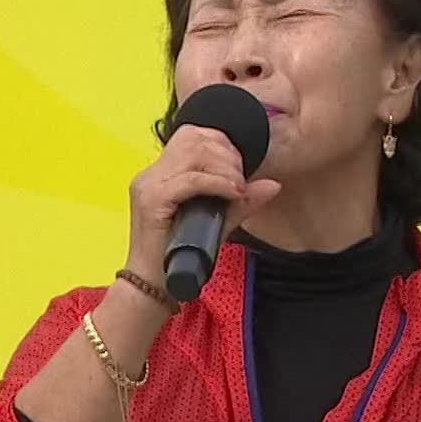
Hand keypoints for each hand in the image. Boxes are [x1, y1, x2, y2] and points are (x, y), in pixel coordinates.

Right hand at [123, 124, 281, 277]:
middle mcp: (151, 174)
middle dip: (228, 155)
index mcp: (160, 174)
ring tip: (237, 190)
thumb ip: (241, 202)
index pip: (192, 134)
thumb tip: (272, 184)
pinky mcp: (152, 201)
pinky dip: (216, 184)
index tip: (241, 168)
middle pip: (194, 138)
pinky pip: (190, 180)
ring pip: (193, 153)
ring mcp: (148, 186)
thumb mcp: (217, 222)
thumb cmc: (181, 256)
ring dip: (224, 168)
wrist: (153, 287)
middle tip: (241, 182)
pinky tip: (232, 194)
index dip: (223, 143)